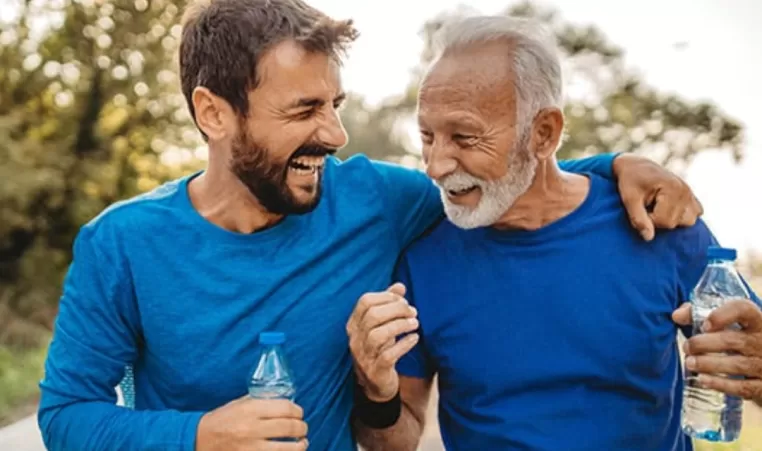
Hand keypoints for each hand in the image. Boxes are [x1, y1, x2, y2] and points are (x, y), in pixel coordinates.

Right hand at [196, 396, 307, 450]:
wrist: (200, 439)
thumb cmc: (222, 419)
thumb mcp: (240, 404)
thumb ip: (261, 401)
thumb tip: (284, 400)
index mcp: (250, 410)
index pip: (285, 408)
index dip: (298, 411)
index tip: (299, 413)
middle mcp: (252, 428)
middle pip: (289, 427)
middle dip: (302, 428)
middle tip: (303, 428)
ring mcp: (251, 448)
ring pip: (287, 448)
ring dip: (300, 445)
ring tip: (303, 443)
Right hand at [346, 283, 419, 401]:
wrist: (376, 385)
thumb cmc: (379, 348)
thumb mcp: (381, 326)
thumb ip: (388, 305)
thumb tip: (400, 285)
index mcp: (354, 325)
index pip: (365, 302)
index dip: (386, 296)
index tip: (403, 300)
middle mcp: (355, 339)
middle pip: (372, 316)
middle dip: (396, 310)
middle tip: (413, 312)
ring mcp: (363, 356)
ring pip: (378, 335)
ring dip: (400, 326)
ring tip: (415, 323)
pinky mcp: (375, 371)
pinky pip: (388, 355)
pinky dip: (403, 344)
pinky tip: (414, 338)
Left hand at [613, 153, 702, 240]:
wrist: (635, 167)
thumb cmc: (630, 182)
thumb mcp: (629, 200)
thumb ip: (638, 219)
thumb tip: (649, 238)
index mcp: (672, 188)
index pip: (664, 221)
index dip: (648, 220)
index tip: (640, 209)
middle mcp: (685, 190)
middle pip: (675, 223)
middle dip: (658, 220)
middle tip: (647, 207)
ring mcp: (690, 193)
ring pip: (688, 221)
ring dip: (671, 219)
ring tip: (658, 208)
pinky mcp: (691, 196)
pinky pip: (695, 213)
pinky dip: (682, 215)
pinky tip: (668, 208)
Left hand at [672, 300, 761, 400]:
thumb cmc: (739, 339)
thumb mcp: (727, 324)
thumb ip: (699, 314)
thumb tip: (677, 315)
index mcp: (756, 321)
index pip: (743, 309)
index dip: (721, 315)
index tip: (703, 325)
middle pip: (732, 341)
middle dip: (703, 344)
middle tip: (687, 347)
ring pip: (737, 364)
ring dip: (708, 364)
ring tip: (689, 363)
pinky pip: (742, 387)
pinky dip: (720, 384)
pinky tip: (702, 380)